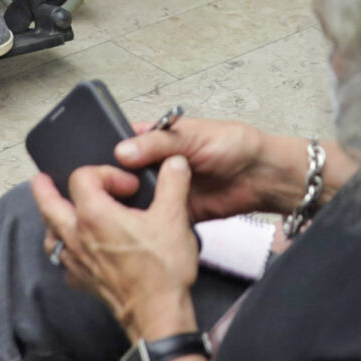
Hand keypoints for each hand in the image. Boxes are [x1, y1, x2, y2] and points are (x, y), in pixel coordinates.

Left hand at [30, 159, 201, 341]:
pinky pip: (63, 261)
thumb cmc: (161, 270)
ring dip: (51, 221)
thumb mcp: (174, 217)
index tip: (127, 184)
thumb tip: (175, 162)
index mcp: (94, 215)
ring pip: (50, 236)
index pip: (81, 178)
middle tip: (40, 179)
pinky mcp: (83, 281)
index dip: (105, 172)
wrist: (158, 314)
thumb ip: (173, 182)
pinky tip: (77, 250)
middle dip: (44, 190)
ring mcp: (77, 262)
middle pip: (48, 206)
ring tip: (58, 213)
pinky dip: (65, 250)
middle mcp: (78, 237)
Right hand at [114, 118, 301, 220]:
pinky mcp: (175, 212)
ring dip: (131, 204)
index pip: (125, 143)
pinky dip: (149, 222)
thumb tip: (123, 151)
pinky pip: (156, 218)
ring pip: (137, 198)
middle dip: (117, 183)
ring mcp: (166, 189)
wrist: (260, 177)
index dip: (112, 153)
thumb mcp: (194, 136)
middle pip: (126, 174)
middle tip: (106, 191)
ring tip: (118, 209)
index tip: (99, 165)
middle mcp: (158, 164)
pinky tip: (139, 224)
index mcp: (159, 139)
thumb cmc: (234, 145)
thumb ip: (158, 143)